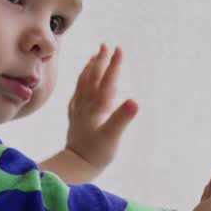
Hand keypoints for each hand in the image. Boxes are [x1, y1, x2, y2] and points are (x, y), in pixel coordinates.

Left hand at [64, 44, 138, 175]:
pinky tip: (83, 81)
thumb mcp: (113, 136)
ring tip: (94, 56)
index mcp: (98, 106)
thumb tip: (135, 101)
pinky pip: (77, 94)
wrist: (76, 166)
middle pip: (94, 77)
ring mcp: (79, 110)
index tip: (119, 48)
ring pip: (83, 83)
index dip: (114, 64)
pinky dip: (81, 83)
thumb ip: (123, 117)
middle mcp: (87, 104)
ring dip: (89, 68)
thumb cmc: (97, 152)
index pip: (108, 80)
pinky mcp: (75, 117)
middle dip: (101, 61)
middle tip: (106, 45)